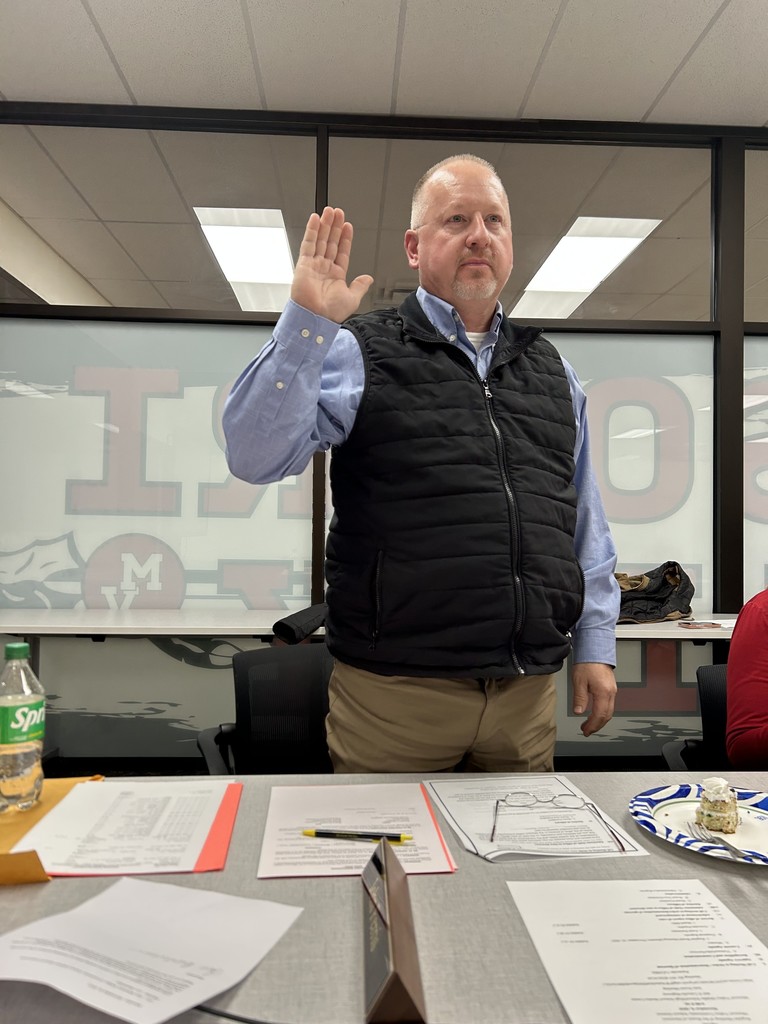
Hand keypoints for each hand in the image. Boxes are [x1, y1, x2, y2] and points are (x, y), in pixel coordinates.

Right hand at [291, 207, 372, 323]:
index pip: (341, 251)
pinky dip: (311, 231)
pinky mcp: (303, 264)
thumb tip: (368, 278)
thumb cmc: (331, 313)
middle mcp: (324, 268)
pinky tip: (315, 219)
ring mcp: (313, 265)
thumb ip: (360, 286)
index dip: (345, 238)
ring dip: (325, 225)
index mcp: (336, 275)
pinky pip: (308, 244)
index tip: (348, 226)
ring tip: (329, 211)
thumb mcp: (352, 298)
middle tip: (338, 212)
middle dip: (335, 227)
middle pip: (330, 242)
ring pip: (320, 240)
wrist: (315, 318)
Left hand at [571, 662, 616, 735]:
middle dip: (597, 726)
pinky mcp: (611, 687)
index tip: (585, 730)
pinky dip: (603, 712)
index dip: (592, 726)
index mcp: (603, 692)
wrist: (595, 649)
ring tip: (589, 724)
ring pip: (609, 711)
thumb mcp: (579, 681)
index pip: (599, 715)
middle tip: (587, 731)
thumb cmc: (587, 662)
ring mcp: (613, 690)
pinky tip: (595, 713)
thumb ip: (579, 698)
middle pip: (607, 716)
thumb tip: (579, 712)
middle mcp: (611, 693)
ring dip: (600, 720)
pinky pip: (609, 704)